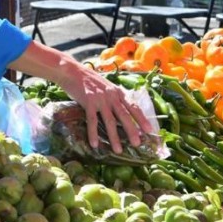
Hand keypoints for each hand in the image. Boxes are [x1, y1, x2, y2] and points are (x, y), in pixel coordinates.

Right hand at [10, 41, 151, 153]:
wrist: (72, 71)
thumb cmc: (88, 80)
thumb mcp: (106, 86)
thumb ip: (114, 96)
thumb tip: (122, 110)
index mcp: (117, 92)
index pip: (133, 106)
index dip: (142, 119)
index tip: (150, 130)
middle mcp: (111, 96)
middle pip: (125, 116)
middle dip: (132, 131)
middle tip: (138, 144)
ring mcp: (100, 99)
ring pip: (110, 121)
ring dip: (114, 137)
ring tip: (118, 150)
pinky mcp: (88, 102)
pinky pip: (92, 120)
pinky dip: (93, 133)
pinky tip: (95, 144)